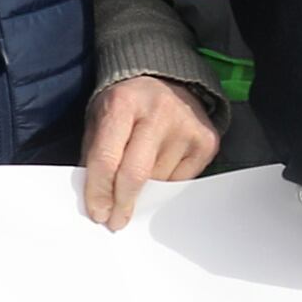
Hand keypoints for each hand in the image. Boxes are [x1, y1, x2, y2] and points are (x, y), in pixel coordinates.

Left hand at [81, 74, 222, 229]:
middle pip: (137, 174)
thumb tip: (97, 200)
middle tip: (116, 220)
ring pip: (160, 181)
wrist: (167, 81)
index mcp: (123, 103)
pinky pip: (182, 180)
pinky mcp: (207, 141)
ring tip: (142, 172)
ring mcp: (187, 127)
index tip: (98, 213)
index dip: (99, 192)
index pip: (106, 158)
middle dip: (123, 203)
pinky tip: (162, 164)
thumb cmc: (127, 105)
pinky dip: (167, 182)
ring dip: (146, 190)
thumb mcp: (100, 120)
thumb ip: (94, 156)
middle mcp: (158, 112)